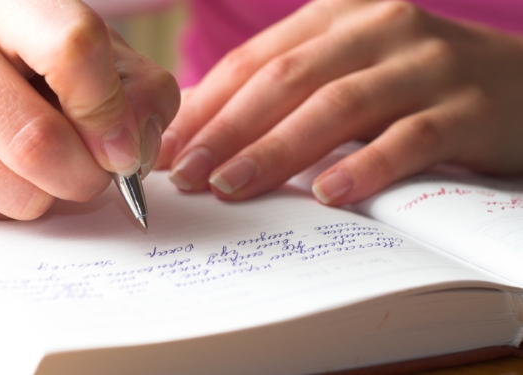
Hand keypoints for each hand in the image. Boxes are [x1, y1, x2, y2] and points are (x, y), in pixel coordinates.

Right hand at [0, 0, 178, 218]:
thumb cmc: (12, 55)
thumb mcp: (85, 49)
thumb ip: (134, 90)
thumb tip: (132, 153)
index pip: (72, 51)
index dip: (110, 112)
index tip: (122, 145)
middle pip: (39, 143)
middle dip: (87, 175)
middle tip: (90, 168)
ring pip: (18, 196)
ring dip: (47, 193)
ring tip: (30, 156)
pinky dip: (6, 203)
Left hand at [156, 0, 522, 204]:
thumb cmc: (414, 85)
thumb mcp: (347, 71)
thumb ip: (288, 92)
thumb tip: (204, 132)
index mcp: (338, 16)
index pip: (255, 60)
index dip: (206, 105)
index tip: (166, 148)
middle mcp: (379, 28)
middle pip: (286, 80)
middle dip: (227, 130)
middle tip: (185, 174)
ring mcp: (426, 64)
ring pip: (337, 106)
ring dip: (278, 149)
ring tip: (233, 186)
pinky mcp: (468, 107)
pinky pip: (409, 137)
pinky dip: (366, 165)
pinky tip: (328, 193)